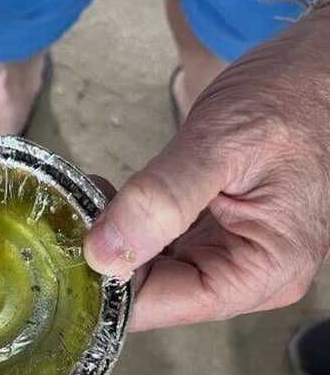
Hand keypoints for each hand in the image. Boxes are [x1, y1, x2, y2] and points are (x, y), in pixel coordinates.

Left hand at [84, 6, 329, 330]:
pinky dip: (129, 224)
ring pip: (151, 270)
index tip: (68, 249)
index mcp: (262, 271)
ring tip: (90, 197)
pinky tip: (109, 196)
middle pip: (153, 292)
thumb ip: (161, 200)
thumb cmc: (290, 98)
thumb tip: (104, 255)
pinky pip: (160, 245)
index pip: (163, 305)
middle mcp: (248, 275)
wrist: (317, 69)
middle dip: (107, 259)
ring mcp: (232, 256)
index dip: (108, 285)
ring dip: (114, 240)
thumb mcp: (221, 145)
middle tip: (74, 214)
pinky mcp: (215, 234)